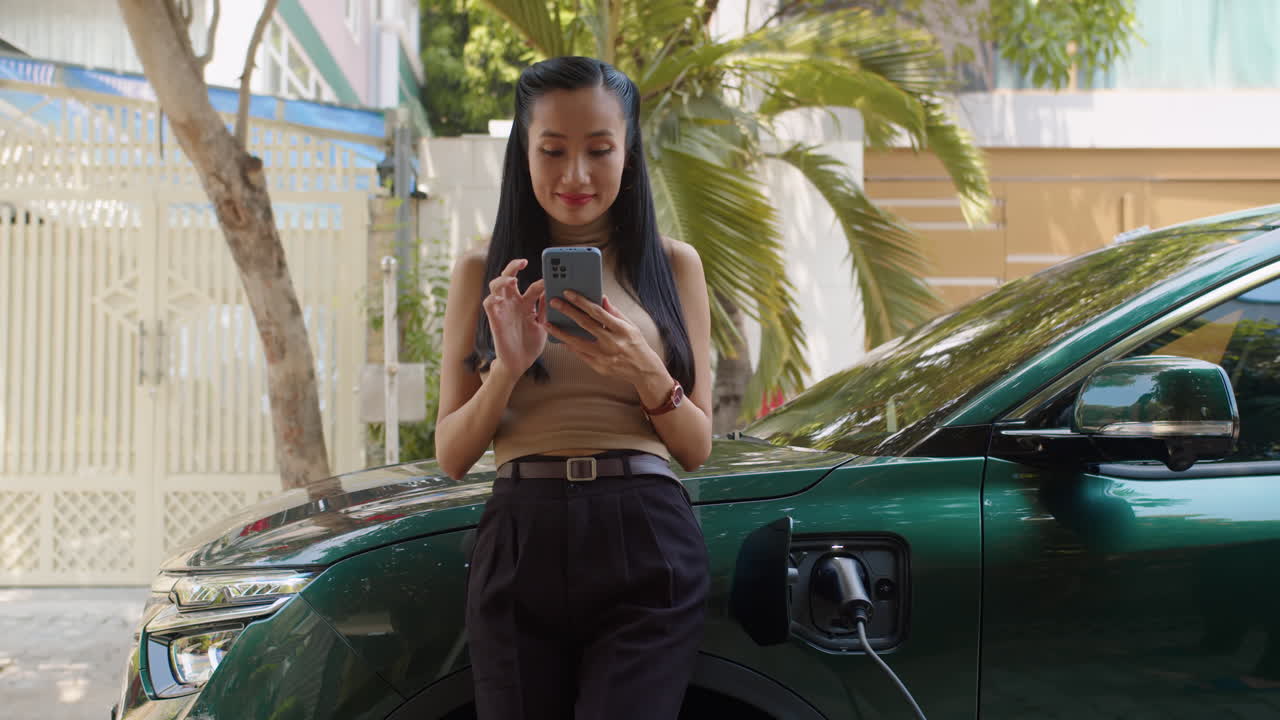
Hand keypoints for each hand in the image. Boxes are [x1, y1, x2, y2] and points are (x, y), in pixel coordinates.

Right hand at [483, 259, 545, 377]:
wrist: (519, 365)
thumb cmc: (529, 346)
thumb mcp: (543, 325)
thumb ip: (545, 309)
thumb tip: (552, 291)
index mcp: (526, 305)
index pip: (534, 286)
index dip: (543, 281)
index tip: (553, 279)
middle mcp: (514, 304)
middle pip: (509, 277)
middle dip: (514, 266)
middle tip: (524, 262)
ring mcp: (503, 310)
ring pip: (496, 285)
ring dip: (502, 278)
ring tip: (512, 278)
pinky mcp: (495, 319)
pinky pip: (488, 303)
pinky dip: (492, 297)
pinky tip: (500, 297)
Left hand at [545, 290, 671, 402]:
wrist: (643, 370)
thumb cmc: (636, 344)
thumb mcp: (630, 325)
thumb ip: (614, 312)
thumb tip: (601, 297)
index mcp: (621, 329)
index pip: (597, 311)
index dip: (581, 301)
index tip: (568, 293)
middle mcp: (612, 342)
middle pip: (585, 324)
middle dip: (567, 311)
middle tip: (554, 302)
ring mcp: (604, 356)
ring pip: (577, 342)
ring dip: (561, 332)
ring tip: (548, 324)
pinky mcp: (599, 367)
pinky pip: (580, 355)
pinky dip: (569, 346)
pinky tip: (560, 339)